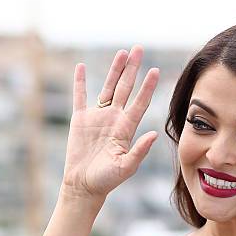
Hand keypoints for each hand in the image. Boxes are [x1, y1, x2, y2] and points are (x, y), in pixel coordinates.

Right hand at [61, 46, 158, 201]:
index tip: (155, 71)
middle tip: (139, 49)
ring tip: (122, 52)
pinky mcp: (80, 120)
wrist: (84, 186)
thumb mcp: (126, 167)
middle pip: (125, 88)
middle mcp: (114, 119)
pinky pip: (80, 96)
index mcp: (126, 129)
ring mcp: (97, 118)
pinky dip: (80, 82)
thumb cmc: (107, 180)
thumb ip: (140, 150)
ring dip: (114, 70)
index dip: (147, 87)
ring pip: (107, 88)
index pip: (139, 103)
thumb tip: (153, 135)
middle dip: (132, 69)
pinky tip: (82, 67)